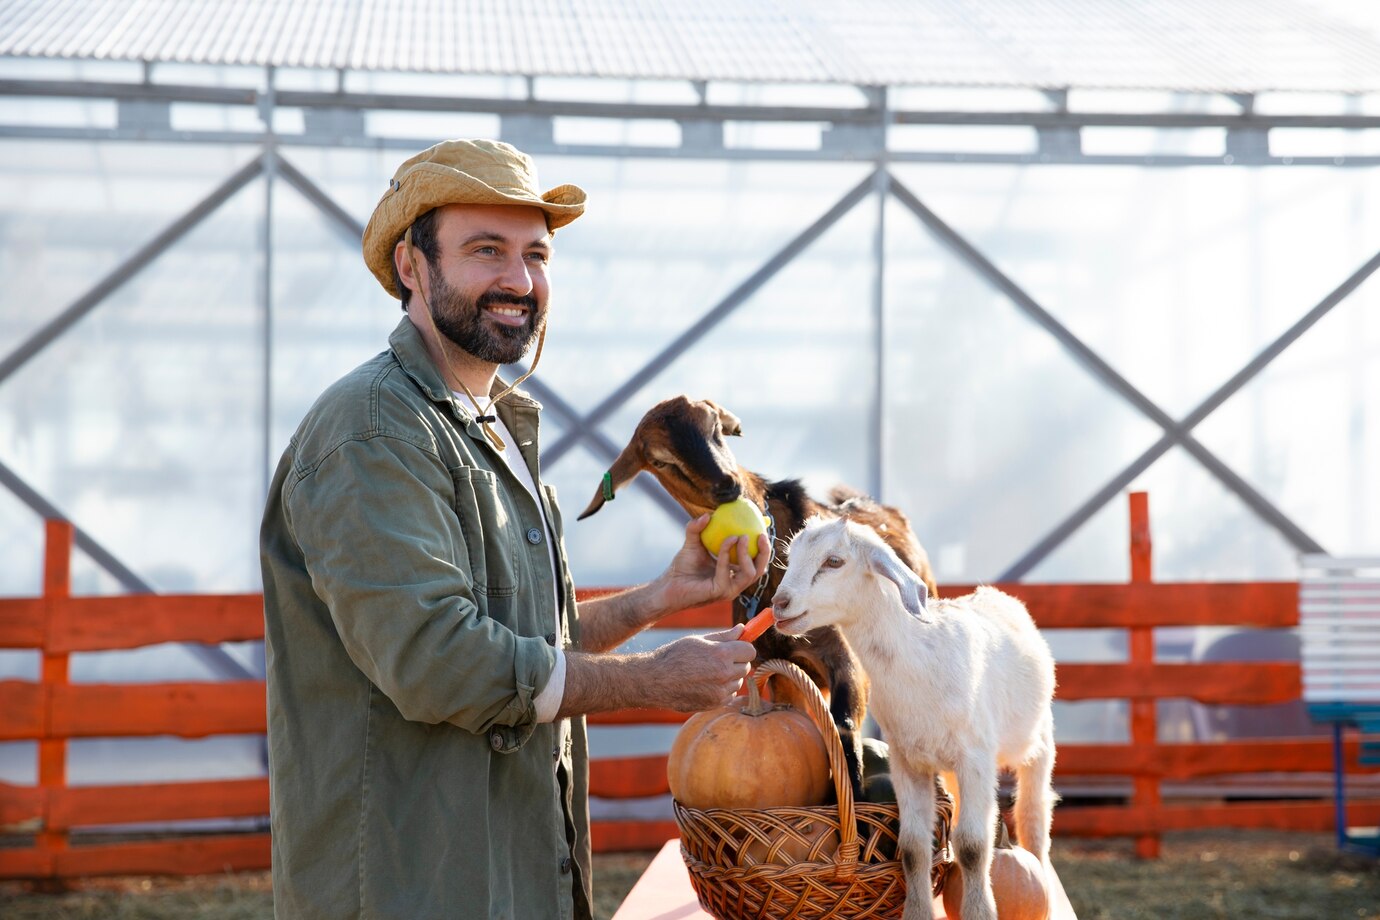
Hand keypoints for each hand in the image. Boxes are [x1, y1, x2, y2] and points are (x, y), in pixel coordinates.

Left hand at [650, 516, 771, 616]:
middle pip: (759, 570)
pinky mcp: (720, 592)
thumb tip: (707, 514)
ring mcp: (729, 590)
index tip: (762, 529)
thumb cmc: (681, 568)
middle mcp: (734, 584)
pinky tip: (728, 540)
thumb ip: (697, 528)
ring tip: (741, 536)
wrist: (668, 585)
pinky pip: (727, 571)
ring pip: (749, 573)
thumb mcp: (692, 544)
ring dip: (746, 552)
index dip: (763, 548)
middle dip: (765, 553)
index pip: (755, 563)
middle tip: (761, 534)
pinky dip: (727, 554)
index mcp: (733, 574)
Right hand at [650, 625, 755, 710]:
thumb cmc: (675, 656)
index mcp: (721, 654)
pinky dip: (722, 690)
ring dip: (730, 677)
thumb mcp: (698, 640)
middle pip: (746, 666)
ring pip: (738, 681)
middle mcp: (724, 674)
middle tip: (718, 659)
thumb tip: (742, 629)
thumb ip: (724, 636)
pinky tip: (705, 684)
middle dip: (736, 662)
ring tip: (708, 672)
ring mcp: (720, 691)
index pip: (750, 651)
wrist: (655, 681)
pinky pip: (730, 694)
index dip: (742, 648)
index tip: (735, 648)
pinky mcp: (715, 704)